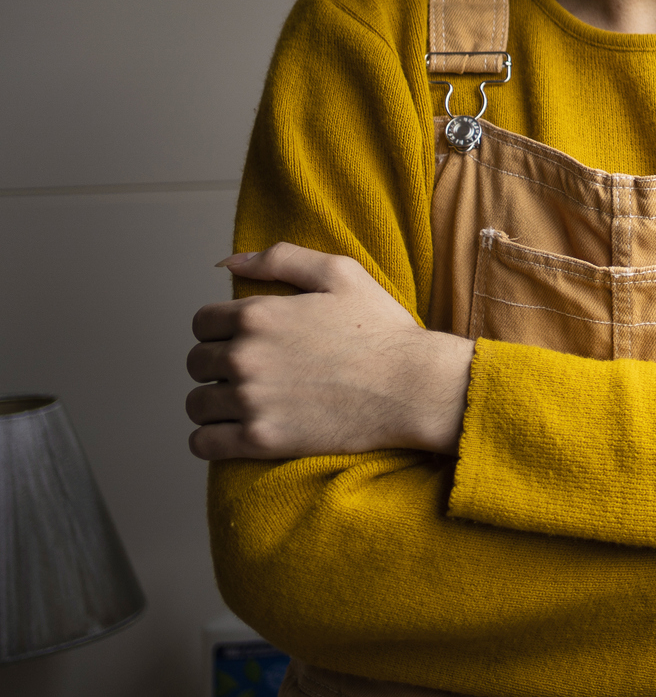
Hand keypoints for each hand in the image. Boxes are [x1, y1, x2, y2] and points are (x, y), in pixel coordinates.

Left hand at [185, 243, 473, 460]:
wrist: (412, 387)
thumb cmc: (382, 329)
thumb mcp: (341, 273)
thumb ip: (281, 259)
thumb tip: (229, 262)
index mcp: (258, 315)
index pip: (202, 322)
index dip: (220, 329)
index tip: (241, 340)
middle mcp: (245, 357)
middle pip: (196, 363)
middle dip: (216, 365)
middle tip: (248, 371)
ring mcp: (251, 401)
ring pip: (196, 404)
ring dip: (213, 403)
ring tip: (241, 402)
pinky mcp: (261, 439)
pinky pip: (204, 444)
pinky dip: (210, 440)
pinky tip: (232, 432)